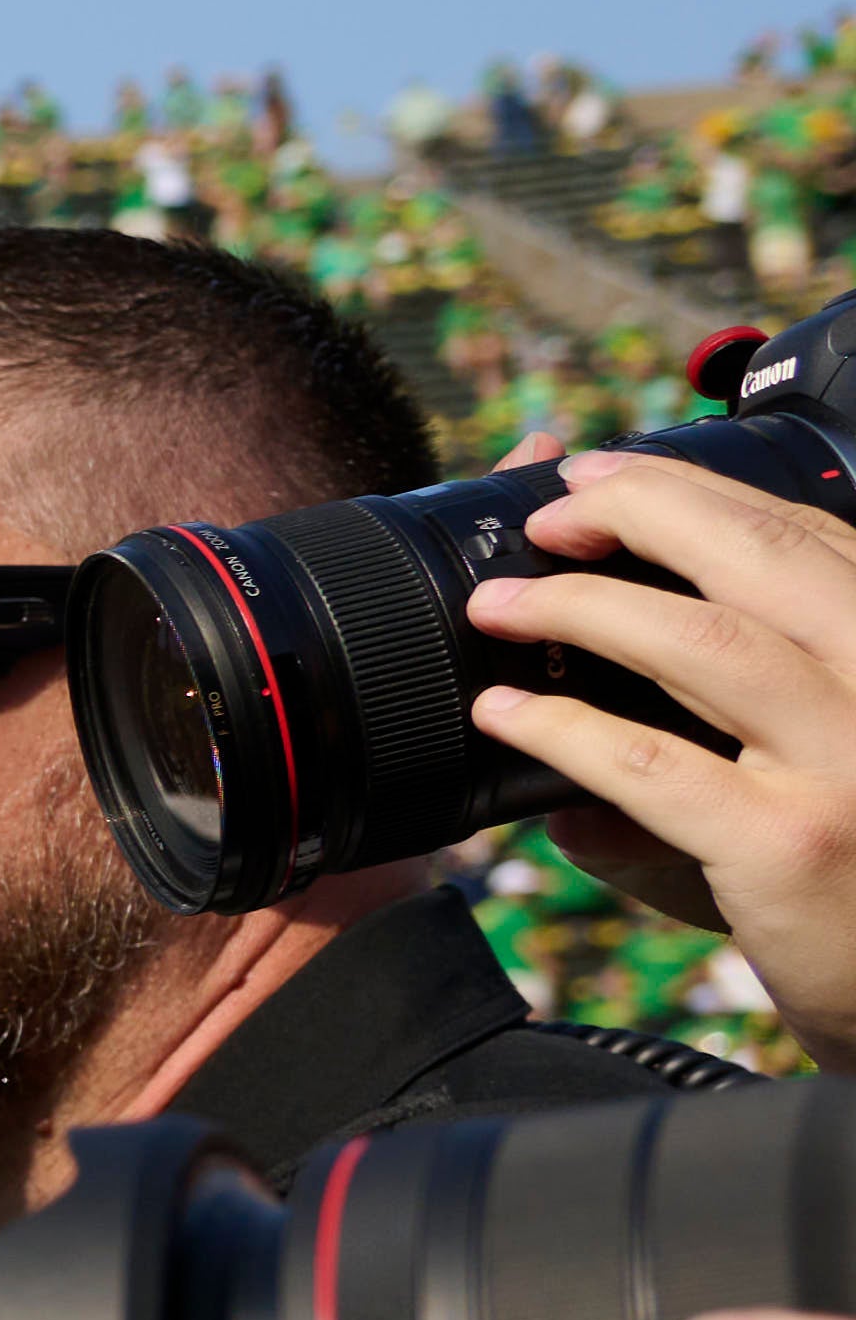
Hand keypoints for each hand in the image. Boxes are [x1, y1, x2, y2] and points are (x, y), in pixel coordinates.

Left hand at [470, 445, 855, 1030]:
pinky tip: (506, 713)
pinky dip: (563, 728)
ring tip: (498, 604)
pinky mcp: (789, 844)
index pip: (810, 535)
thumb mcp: (836, 748)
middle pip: (764, 560)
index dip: (698, 492)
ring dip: (584, 607)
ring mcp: (849, 763)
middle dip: (644, 511)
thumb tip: (595, 648)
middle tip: (552, 509)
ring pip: (708, 644)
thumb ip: (753, 693)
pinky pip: (652, 766)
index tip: (604, 475)